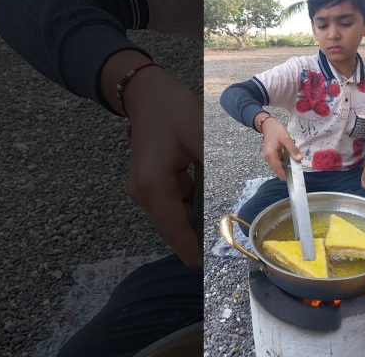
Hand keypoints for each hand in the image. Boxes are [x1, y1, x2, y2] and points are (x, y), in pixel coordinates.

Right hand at [101, 51, 202, 268]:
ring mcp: (141, 190)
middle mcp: (142, 194)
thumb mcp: (199, 135)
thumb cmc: (174, 111)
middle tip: (223, 240)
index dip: (191, 250)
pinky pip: (170, 204)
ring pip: (172, 216)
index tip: (205, 269)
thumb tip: (219, 196)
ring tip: (214, 207)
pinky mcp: (145, 185)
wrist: (147, 95)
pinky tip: (198, 184)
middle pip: (172, 227)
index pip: (175, 230)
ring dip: (192, 216)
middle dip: (195, 235)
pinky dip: (186, 203)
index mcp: (154, 186)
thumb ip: (208, 167)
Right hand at [256, 114, 301, 179]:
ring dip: (285, 167)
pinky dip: (283, 162)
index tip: (292, 180)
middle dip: (286, 171)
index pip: (278, 169)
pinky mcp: (269, 155)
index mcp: (271, 155)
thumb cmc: (277, 131)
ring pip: (277, 165)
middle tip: (296, 173)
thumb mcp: (286, 139)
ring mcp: (267, 157)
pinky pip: (277, 161)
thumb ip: (292, 149)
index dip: (285, 175)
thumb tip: (299, 159)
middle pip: (277, 169)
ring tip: (294, 166)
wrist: (268, 125)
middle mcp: (267, 158)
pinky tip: (289, 160)